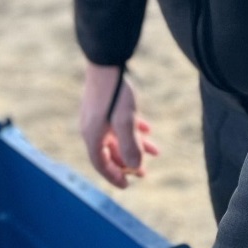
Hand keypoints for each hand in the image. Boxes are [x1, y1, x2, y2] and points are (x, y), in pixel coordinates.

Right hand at [79, 62, 158, 188]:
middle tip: (144, 173)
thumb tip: (135, 166)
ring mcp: (98, 116)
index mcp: (93, 136)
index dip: (115, 176)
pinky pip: (119, 123)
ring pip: (117, 138)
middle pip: (110, 153)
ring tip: (155, 151)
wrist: (107, 62)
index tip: (128, 185)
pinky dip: (133, 130)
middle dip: (128, 163)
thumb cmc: (116, 93)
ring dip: (135, 146)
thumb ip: (130, 145)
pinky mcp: (105, 105)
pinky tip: (147, 130)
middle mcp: (92, 128)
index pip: (101, 164)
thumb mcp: (126, 121)